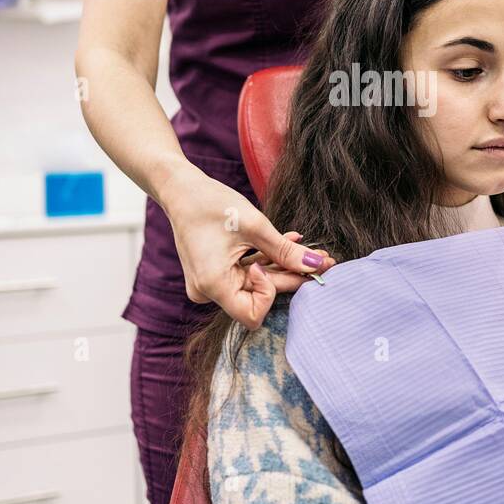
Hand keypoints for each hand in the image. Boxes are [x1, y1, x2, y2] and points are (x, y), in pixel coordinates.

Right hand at [159, 163, 335, 329]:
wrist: (180, 189)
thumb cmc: (210, 203)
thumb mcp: (255, 226)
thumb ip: (285, 251)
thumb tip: (317, 266)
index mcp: (212, 284)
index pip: (252, 314)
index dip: (271, 291)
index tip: (273, 262)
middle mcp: (208, 291)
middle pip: (257, 296)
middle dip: (291, 277)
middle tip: (323, 261)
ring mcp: (210, 284)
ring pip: (256, 283)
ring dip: (282, 266)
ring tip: (312, 249)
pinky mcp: (215, 273)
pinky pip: (246, 272)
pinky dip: (266, 259)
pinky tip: (290, 240)